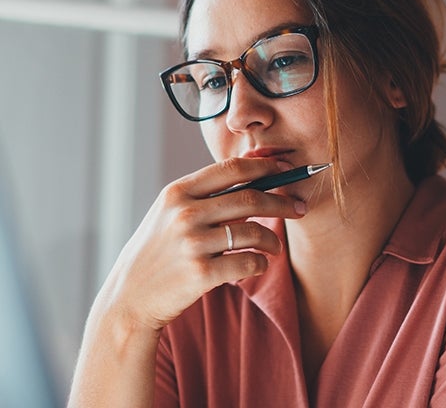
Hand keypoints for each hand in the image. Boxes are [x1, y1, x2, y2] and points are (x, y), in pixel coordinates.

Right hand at [99, 158, 304, 331]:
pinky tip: (258, 265)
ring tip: (275, 246)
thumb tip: (255, 182)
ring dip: (273, 240)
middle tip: (299, 208)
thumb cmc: (157, 250)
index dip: (264, 167)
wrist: (129, 296)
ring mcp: (192, 243)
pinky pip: (247, 263)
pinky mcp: (199, 274)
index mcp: (178, 192)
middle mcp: (184, 213)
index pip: (231, 168)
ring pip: (253, 232)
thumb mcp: (170, 213)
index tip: (286, 170)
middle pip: (250, 198)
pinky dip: (260, 264)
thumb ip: (205, 196)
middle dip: (282, 202)